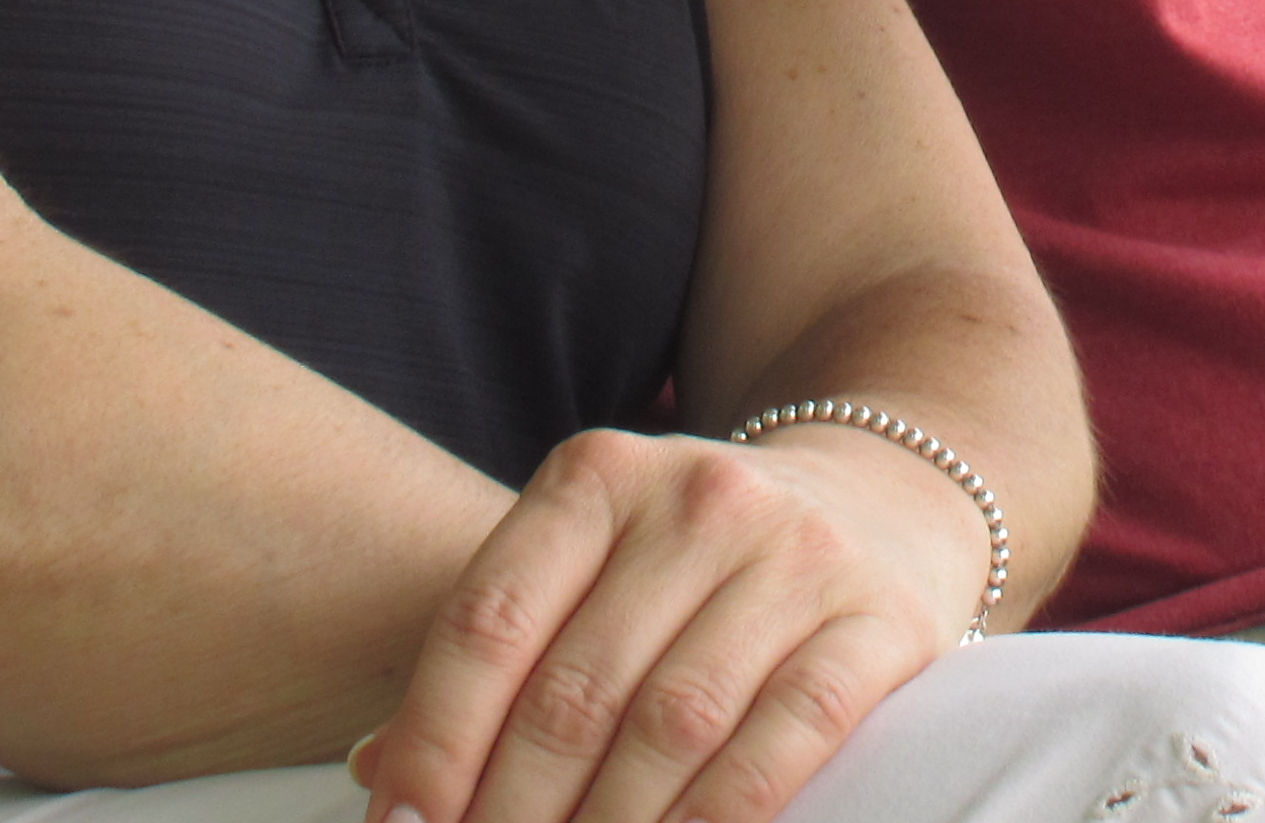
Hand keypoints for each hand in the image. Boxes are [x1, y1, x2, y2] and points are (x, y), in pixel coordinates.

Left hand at [357, 423, 977, 822]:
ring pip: (671, 723)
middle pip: (574, 689)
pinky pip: (784, 736)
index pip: (489, 620)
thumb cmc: (698, 562)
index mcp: (599, 476)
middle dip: (513, 811)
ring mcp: (793, 554)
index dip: (436, 741)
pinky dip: (717, 817)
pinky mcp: (874, 619)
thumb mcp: (594, 565)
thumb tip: (381, 772)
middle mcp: (697, 498)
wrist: (883, 498)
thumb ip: (501, 655)